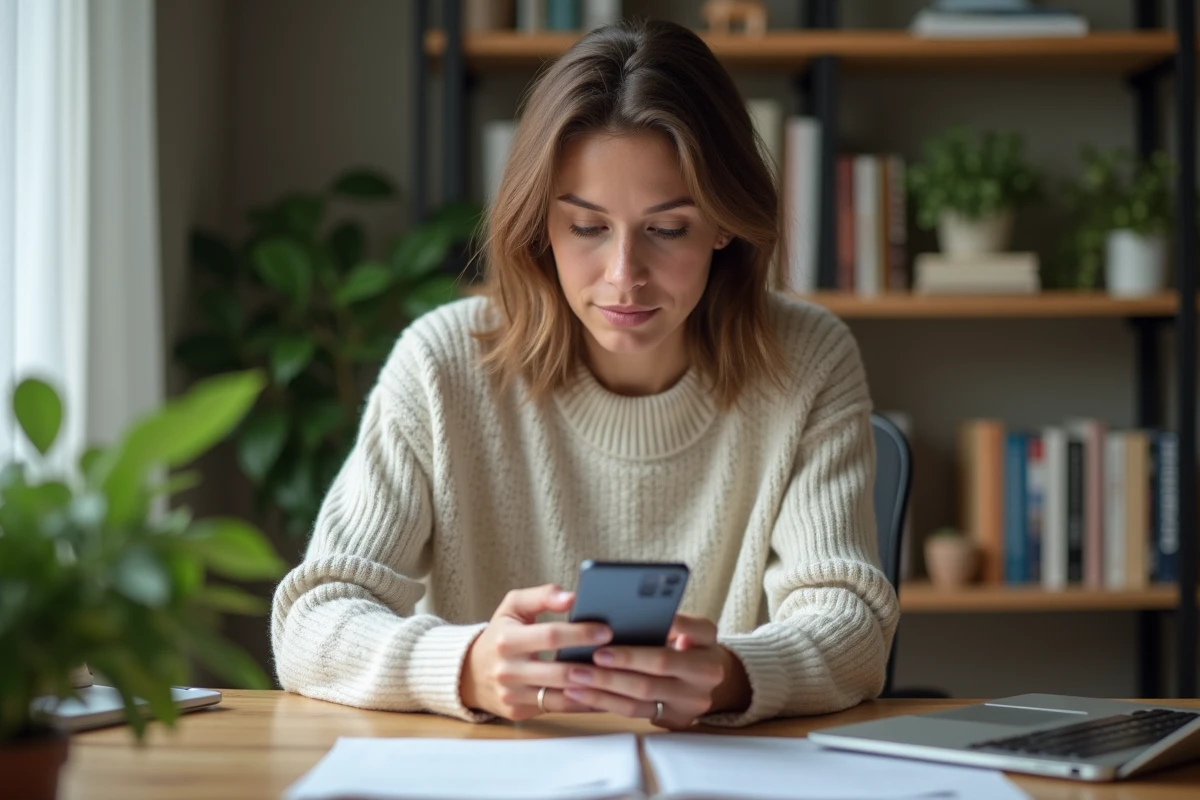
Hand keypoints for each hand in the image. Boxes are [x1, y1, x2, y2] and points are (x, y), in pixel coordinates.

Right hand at [459, 584, 612, 720]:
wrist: (470, 672)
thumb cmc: (501, 633)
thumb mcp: (513, 607)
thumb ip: (542, 596)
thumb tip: (572, 596)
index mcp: (507, 639)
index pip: (550, 636)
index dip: (581, 633)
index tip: (607, 630)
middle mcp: (508, 670)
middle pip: (559, 670)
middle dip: (593, 665)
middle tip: (620, 657)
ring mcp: (513, 695)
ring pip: (561, 696)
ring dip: (592, 689)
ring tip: (618, 678)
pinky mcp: (519, 712)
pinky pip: (558, 709)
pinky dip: (583, 703)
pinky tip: (604, 694)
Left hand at [561, 613, 750, 729]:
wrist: (701, 680)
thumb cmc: (680, 643)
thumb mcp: (680, 627)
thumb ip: (658, 620)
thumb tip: (618, 615)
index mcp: (708, 638)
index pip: (687, 626)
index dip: (660, 625)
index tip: (631, 622)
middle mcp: (708, 670)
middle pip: (662, 663)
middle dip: (624, 659)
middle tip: (594, 654)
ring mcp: (694, 699)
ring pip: (645, 692)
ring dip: (606, 684)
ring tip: (576, 675)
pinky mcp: (676, 719)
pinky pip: (636, 711)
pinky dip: (606, 702)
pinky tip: (582, 692)